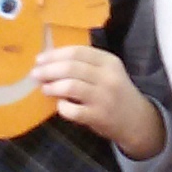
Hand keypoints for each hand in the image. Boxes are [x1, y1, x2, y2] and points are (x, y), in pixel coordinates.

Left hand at [40, 43, 164, 158]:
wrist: (137, 120)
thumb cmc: (115, 93)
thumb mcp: (108, 73)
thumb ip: (86, 65)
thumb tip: (50, 61)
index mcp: (109, 62)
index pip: (77, 52)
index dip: (55, 54)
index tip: (39, 59)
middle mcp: (108, 77)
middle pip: (71, 67)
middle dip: (48, 70)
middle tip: (35, 74)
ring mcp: (104, 97)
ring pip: (70, 86)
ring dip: (52, 87)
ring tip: (45, 88)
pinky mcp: (98, 116)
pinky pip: (73, 110)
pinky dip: (62, 107)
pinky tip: (60, 105)